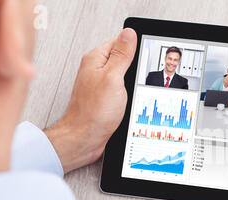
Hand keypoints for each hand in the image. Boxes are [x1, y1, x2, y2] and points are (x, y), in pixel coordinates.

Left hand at [44, 28, 136, 173]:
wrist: (85, 139)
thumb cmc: (93, 112)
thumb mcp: (113, 78)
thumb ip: (121, 55)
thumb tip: (129, 34)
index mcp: (96, 59)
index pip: (120, 41)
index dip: (135, 48)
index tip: (142, 59)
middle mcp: (96, 70)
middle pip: (123, 59)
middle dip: (135, 68)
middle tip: (136, 79)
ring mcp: (101, 85)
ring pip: (124, 76)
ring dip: (132, 83)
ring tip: (132, 92)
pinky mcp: (105, 99)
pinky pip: (121, 90)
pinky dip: (128, 95)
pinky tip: (129, 102)